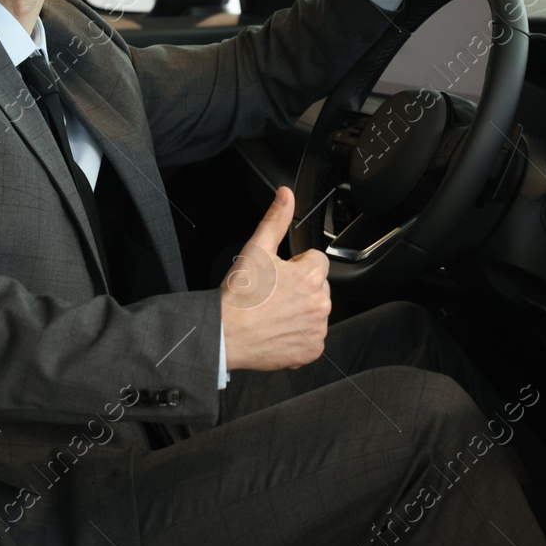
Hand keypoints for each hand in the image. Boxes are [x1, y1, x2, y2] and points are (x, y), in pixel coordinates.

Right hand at [219, 187, 331, 370]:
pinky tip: (278, 330)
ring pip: (315, 310)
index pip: (316, 261)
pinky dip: (299, 335)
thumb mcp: (256, 249)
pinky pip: (312, 336)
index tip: (277, 276)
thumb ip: (276, 220)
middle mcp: (320, 303)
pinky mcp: (312, 350)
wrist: (224, 335)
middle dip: (300, 288)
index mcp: (311, 277)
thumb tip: (286, 195)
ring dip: (300, 310)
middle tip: (272, 295)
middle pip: (318, 286)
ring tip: (273, 313)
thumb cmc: (238, 296)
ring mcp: (317, 329)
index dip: (295, 266)